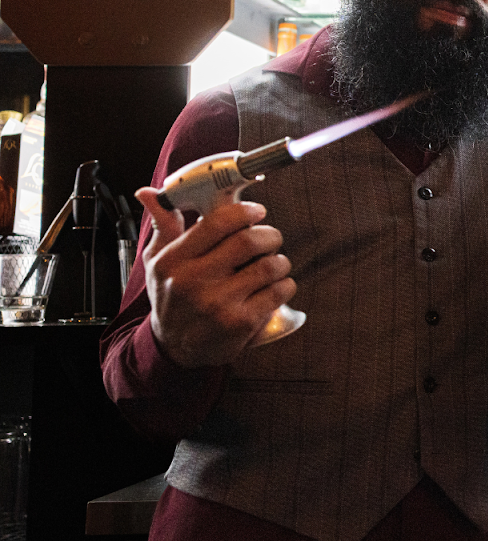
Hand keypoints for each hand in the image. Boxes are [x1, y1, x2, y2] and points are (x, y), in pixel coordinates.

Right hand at [135, 188, 295, 368]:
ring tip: (273, 264)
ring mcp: (218, 304)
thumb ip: (163, 227)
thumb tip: (148, 193)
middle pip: (249, 241)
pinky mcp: (241, 323)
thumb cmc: (171, 298)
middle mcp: (194, 281)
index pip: (217, 223)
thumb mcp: (157, 263)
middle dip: (269, 235)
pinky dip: (285, 284)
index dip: (245, 212)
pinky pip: (279, 291)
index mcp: (174, 261)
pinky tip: (275, 286)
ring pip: (270, 266)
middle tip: (270, 238)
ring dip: (280, 261)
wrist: (175, 348)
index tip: (256, 212)